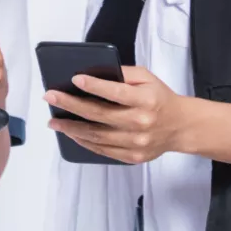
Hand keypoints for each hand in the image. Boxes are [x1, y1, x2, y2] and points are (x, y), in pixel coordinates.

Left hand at [46, 66, 191, 164]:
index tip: (74, 79)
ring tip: (53, 120)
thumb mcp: (147, 78)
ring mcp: (136, 143)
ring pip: (97, 136)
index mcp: (147, 100)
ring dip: (71, 128)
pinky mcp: (132, 156)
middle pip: (100, 115)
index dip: (94, 86)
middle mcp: (141, 123)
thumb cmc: (160, 98)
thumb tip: (93, 74)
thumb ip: (123, 73)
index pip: (117, 93)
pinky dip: (84, 141)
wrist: (180, 127)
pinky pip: (102, 150)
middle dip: (71, 105)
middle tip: (50, 97)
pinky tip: (71, 133)